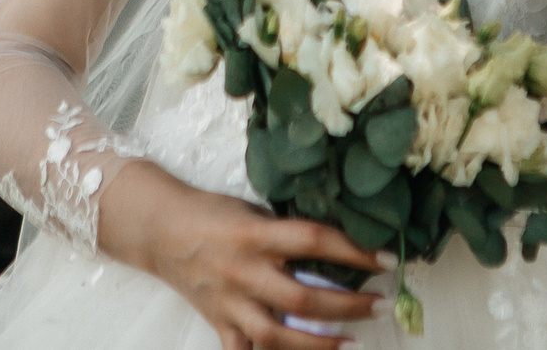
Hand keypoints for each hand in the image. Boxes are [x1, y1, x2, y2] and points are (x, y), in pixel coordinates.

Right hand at [98, 163, 388, 347]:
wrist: (160, 230)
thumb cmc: (212, 213)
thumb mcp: (252, 211)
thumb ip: (287, 233)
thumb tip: (337, 246)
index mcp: (255, 234)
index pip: (313, 241)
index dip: (353, 251)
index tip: (386, 259)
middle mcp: (243, 271)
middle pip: (302, 298)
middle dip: (348, 305)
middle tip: (379, 305)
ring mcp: (229, 302)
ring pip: (277, 336)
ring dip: (319, 344)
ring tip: (351, 344)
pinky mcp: (218, 322)